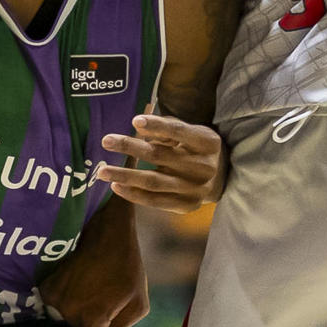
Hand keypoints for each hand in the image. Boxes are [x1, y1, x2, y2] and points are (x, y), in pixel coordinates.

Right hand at [39, 214, 148, 326]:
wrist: (105, 227)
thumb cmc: (127, 266)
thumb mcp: (137, 303)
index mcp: (93, 320)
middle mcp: (68, 313)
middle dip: (89, 324)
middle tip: (102, 300)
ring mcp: (54, 298)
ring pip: (64, 318)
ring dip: (76, 309)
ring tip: (91, 287)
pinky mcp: (45, 284)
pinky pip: (55, 303)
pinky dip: (65, 296)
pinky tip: (78, 279)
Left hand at [96, 112, 226, 212]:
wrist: (224, 179)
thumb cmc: (198, 149)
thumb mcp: (192, 133)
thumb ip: (168, 129)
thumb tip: (138, 127)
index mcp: (207, 142)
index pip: (179, 132)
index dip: (157, 126)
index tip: (134, 121)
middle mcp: (203, 166)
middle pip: (160, 156)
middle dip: (130, 147)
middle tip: (106, 140)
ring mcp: (195, 189)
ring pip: (153, 182)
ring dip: (125, 176)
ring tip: (102, 171)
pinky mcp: (187, 205)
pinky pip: (155, 201)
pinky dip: (134, 194)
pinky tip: (116, 186)